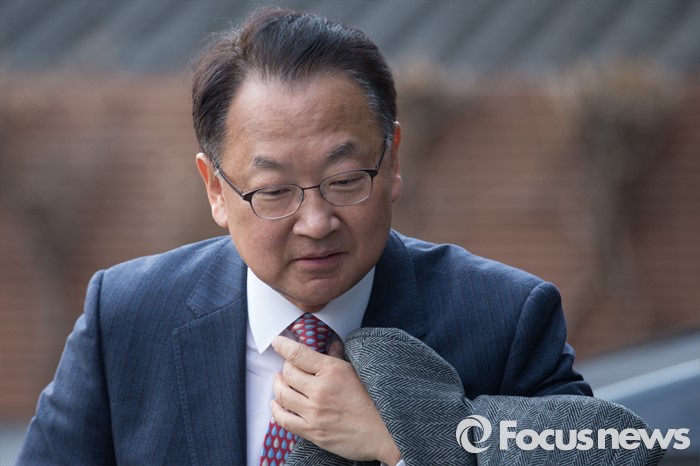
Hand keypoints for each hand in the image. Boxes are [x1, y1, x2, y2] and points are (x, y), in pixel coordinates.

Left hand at [271, 336, 400, 464]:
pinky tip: (276, 404)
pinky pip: (284, 420)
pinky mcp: (312, 432)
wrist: (385, 433)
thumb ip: (338, 358)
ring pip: (283, 394)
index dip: (283, 345)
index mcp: (332, 371)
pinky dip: (276, 410)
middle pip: (287, 373)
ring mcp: (314, 412)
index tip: (277, 342)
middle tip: (287, 366)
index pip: (297, 354)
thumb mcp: (357, 372)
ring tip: (280, 381)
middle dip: (284, 367)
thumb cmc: (375, 400)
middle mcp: (320, 390)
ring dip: (278, 385)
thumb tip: (330, 344)